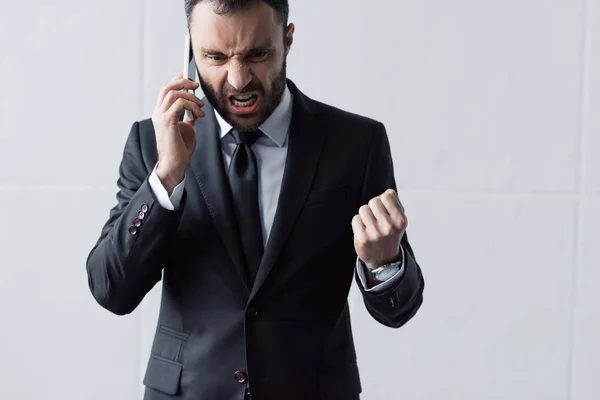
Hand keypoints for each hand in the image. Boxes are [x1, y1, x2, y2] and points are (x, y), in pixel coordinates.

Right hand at [152, 71, 205, 192]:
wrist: (175, 164)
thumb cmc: (180, 149)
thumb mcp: (187, 128)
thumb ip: (189, 117)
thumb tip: (196, 109)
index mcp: (161, 113)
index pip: (167, 89)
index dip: (177, 79)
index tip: (188, 72)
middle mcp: (158, 112)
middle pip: (168, 87)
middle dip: (184, 82)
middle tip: (197, 86)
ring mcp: (160, 117)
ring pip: (173, 93)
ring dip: (191, 97)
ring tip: (201, 108)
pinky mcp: (166, 122)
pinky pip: (179, 104)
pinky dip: (191, 106)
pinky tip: (198, 115)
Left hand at [351, 189, 406, 269]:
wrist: (383, 259)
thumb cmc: (389, 234)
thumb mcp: (398, 220)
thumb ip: (395, 203)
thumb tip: (387, 192)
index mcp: (400, 220)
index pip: (386, 196)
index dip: (383, 201)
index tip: (384, 210)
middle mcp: (389, 227)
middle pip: (373, 201)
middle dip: (373, 208)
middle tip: (376, 219)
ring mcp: (375, 233)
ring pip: (363, 209)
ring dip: (364, 216)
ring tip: (370, 226)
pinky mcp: (363, 238)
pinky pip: (355, 219)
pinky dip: (357, 223)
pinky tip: (364, 231)